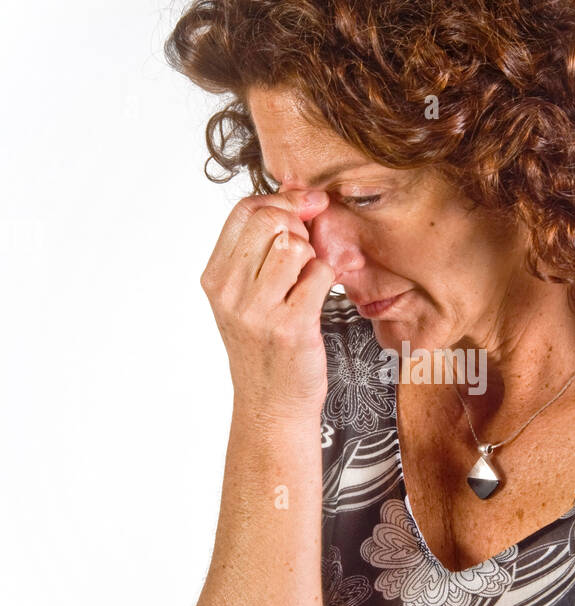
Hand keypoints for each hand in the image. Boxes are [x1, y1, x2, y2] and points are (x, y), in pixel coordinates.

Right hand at [200, 189, 334, 422]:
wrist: (272, 406)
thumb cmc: (266, 346)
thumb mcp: (247, 297)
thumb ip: (263, 250)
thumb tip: (304, 199)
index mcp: (215, 278)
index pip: (245, 210)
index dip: (282, 199)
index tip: (306, 206)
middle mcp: (229, 292)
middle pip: (271, 220)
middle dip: (300, 226)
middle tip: (308, 254)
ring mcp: (258, 311)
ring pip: (295, 244)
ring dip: (314, 256)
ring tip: (310, 280)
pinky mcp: (291, 326)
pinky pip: (320, 273)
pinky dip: (329, 280)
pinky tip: (321, 298)